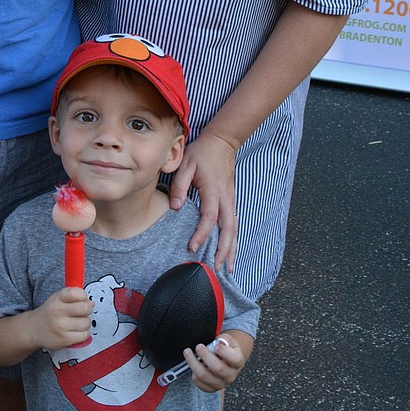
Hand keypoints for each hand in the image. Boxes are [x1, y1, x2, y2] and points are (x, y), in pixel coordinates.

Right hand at [31, 289, 92, 350]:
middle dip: (87, 310)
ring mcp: (60, 327)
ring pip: (86, 323)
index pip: (76, 293)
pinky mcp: (64, 340)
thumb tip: (91, 303)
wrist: (34, 329)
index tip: (81, 299)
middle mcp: (58, 311)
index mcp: (57, 298)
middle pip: (85, 308)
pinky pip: (84, 335)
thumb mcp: (57, 298)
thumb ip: (74, 297)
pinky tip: (76, 331)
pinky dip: (83, 333)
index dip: (83, 296)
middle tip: (81, 312)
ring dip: (85, 323)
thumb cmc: (50, 313)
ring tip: (76, 323)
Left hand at [169, 131, 237, 272]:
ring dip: (231, 249)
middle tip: (217, 268)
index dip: (202, 233)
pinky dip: (232, 240)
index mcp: (213, 190)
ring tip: (227, 268)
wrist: (222, 142)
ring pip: (234, 229)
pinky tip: (229, 251)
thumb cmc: (202, 153)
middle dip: (224, 250)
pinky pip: (233, 224)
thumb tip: (175, 208)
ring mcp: (230, 200)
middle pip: (228, 229)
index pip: (209, 217)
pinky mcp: (231, 201)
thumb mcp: (185, 164)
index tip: (192, 247)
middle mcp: (225, 198)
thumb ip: (180, 186)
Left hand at [185, 335, 245, 393]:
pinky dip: (194, 374)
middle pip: (218, 368)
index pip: (235, 359)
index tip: (216, 345)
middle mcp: (230, 375)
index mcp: (238, 362)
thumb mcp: (228, 340)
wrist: (226, 361)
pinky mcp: (211, 388)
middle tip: (198, 347)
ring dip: (194, 363)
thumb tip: (218, 342)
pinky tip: (192, 365)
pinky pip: (200, 384)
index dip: (225, 352)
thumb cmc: (226, 349)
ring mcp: (221, 383)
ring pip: (205, 376)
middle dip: (205, 356)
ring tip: (188, 352)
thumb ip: (224, 339)